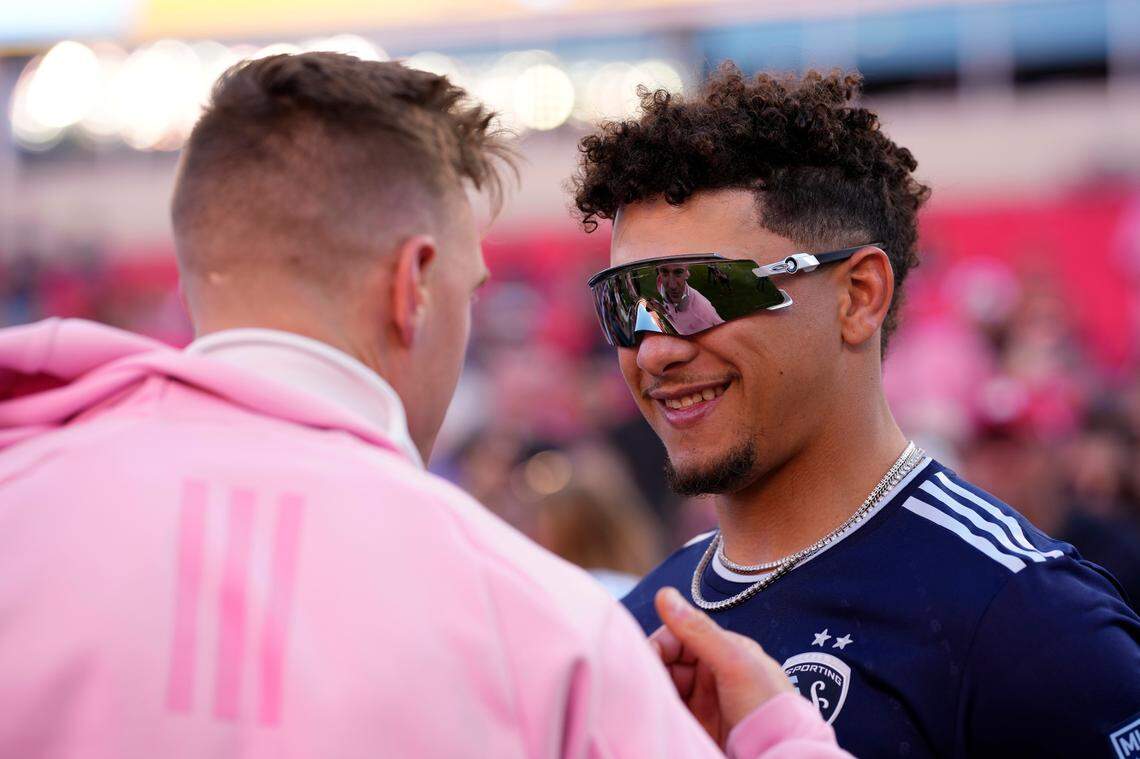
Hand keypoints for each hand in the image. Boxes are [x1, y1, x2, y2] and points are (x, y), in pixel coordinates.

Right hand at [649, 587, 793, 747]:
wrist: (779, 754)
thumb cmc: (767, 707)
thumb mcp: (735, 664)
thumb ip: (699, 630)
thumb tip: (664, 593)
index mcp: (724, 649)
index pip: (679, 636)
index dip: (659, 644)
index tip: (645, 660)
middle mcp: (712, 673)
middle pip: (667, 661)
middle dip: (652, 668)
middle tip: (642, 684)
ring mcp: (704, 701)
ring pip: (665, 685)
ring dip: (653, 689)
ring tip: (647, 700)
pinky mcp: (697, 725)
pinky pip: (669, 710)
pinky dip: (657, 709)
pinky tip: (653, 713)